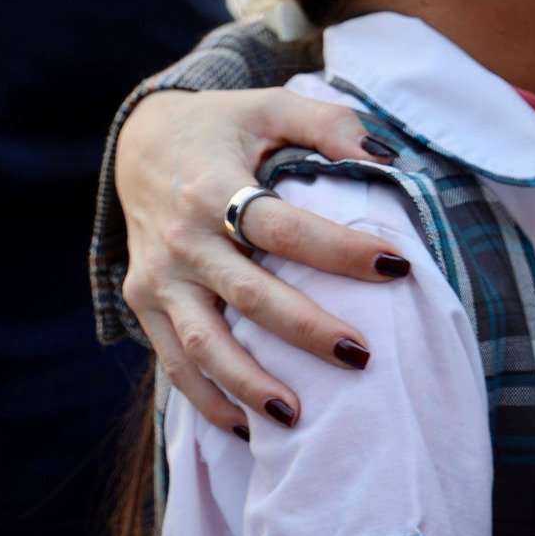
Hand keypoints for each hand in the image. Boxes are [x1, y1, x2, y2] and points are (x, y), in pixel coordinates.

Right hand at [116, 87, 410, 431]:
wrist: (138, 144)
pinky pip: (174, 362)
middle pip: (249, 296)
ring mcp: (159, 278)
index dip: (340, 250)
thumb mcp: (271, 107)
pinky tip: (247, 427)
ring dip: (250, 385)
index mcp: (214, 187)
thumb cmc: (222, 126)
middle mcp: (183, 240)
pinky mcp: (144, 303)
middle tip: (362, 355)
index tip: (396, 266)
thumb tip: (388, 158)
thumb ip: (328, 124)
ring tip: (300, 415)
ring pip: (204, 345)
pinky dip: (207, 399)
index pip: (285, 228)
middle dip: (306, 330)